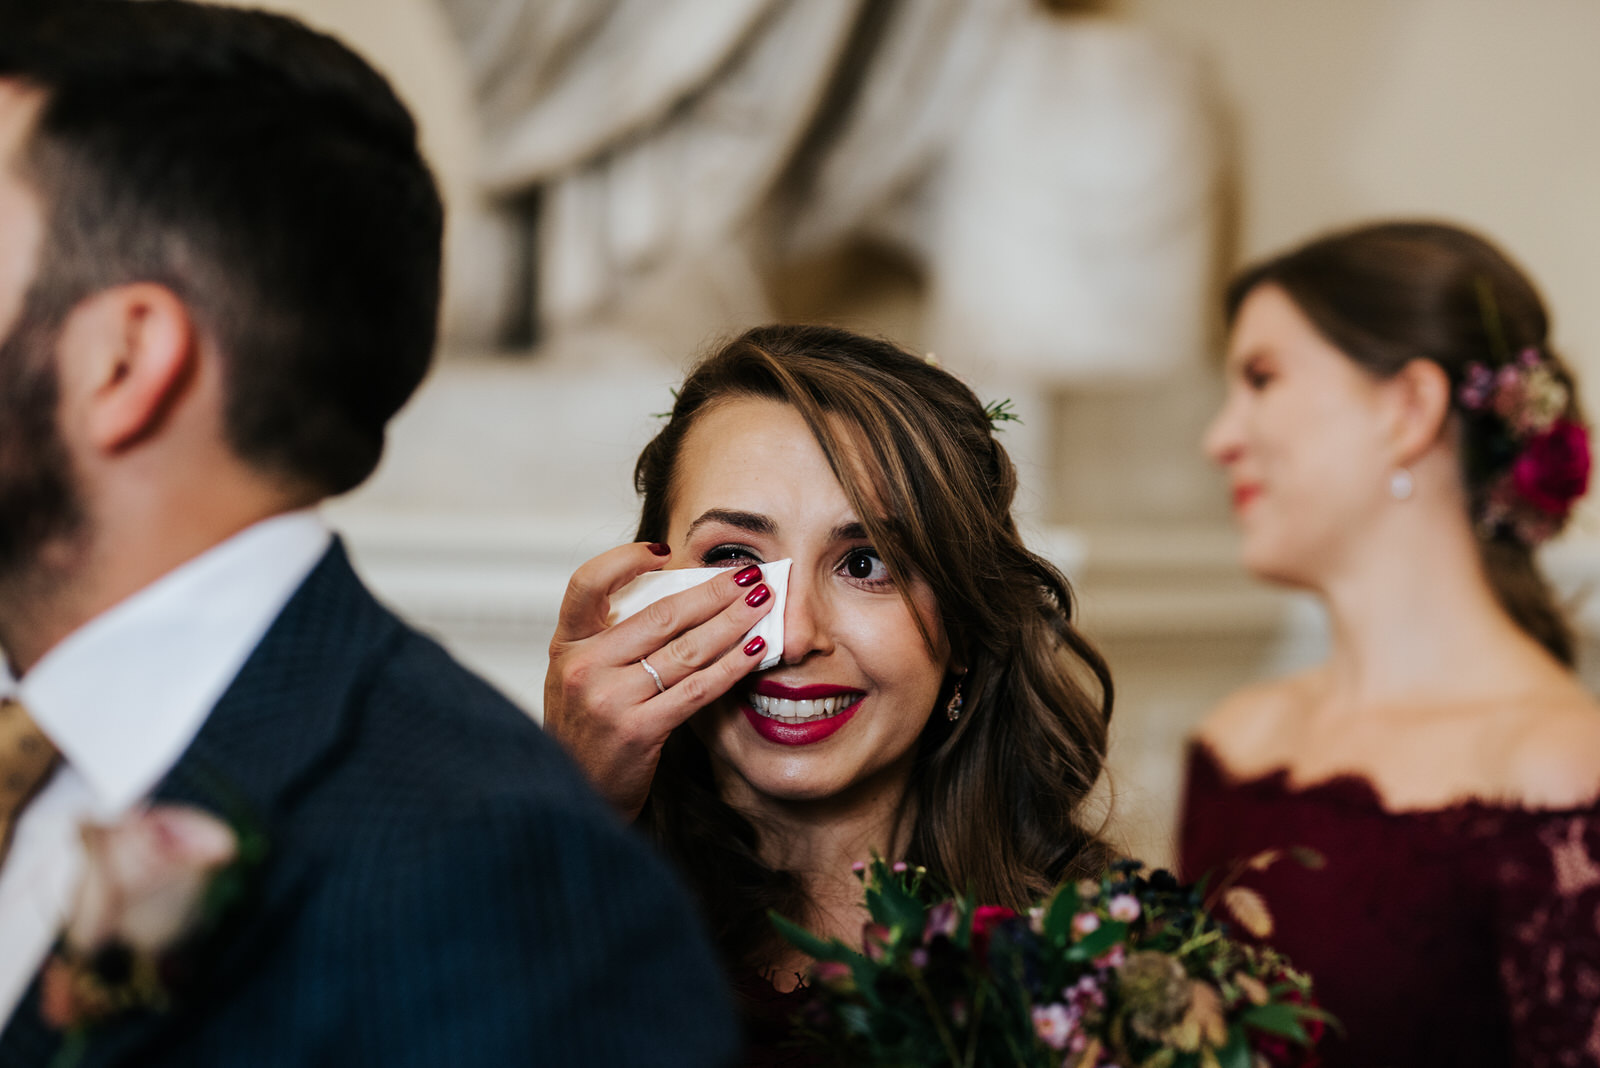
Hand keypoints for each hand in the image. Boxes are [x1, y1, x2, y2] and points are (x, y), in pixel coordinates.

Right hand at [544, 542, 774, 819]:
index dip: (625, 561)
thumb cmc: (587, 734)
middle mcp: (583, 667)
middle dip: (712, 592)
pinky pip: (696, 688)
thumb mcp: (582, 680)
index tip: (665, 552)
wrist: (576, 797)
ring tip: (762, 603)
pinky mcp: (637, 730)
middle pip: (660, 615)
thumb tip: (680, 599)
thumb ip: (613, 642)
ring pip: (686, 649)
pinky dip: (732, 665)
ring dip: (732, 622)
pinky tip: (755, 649)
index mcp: (566, 646)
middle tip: (748, 576)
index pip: (587, 584)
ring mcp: (609, 699)